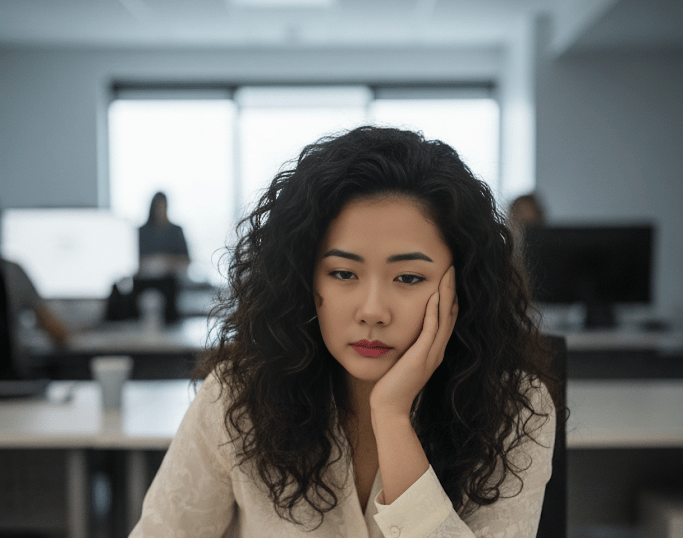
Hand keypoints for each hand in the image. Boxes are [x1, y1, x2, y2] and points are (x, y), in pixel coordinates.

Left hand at [369, 266, 457, 418]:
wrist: (389, 408)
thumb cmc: (391, 385)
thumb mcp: (402, 360)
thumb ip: (406, 346)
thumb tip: (400, 331)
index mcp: (433, 351)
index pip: (445, 318)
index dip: (448, 297)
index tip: (447, 277)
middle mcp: (436, 351)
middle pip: (450, 314)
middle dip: (451, 290)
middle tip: (452, 268)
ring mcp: (431, 354)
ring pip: (444, 319)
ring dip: (447, 295)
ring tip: (448, 274)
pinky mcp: (421, 358)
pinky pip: (430, 331)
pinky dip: (433, 313)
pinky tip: (434, 297)